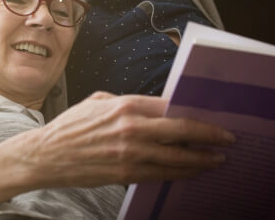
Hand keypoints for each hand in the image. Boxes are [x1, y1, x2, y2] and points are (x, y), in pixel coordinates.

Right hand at [0, 91, 234, 204]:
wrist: (46, 155)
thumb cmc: (71, 127)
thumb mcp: (97, 102)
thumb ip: (126, 102)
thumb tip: (153, 106)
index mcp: (124, 105)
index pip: (170, 106)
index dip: (194, 112)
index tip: (210, 116)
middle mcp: (130, 127)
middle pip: (181, 131)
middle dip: (209, 135)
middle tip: (228, 139)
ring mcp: (129, 153)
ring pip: (177, 157)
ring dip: (201, 159)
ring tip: (217, 159)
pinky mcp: (125, 173)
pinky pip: (161, 174)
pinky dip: (181, 173)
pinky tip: (192, 171)